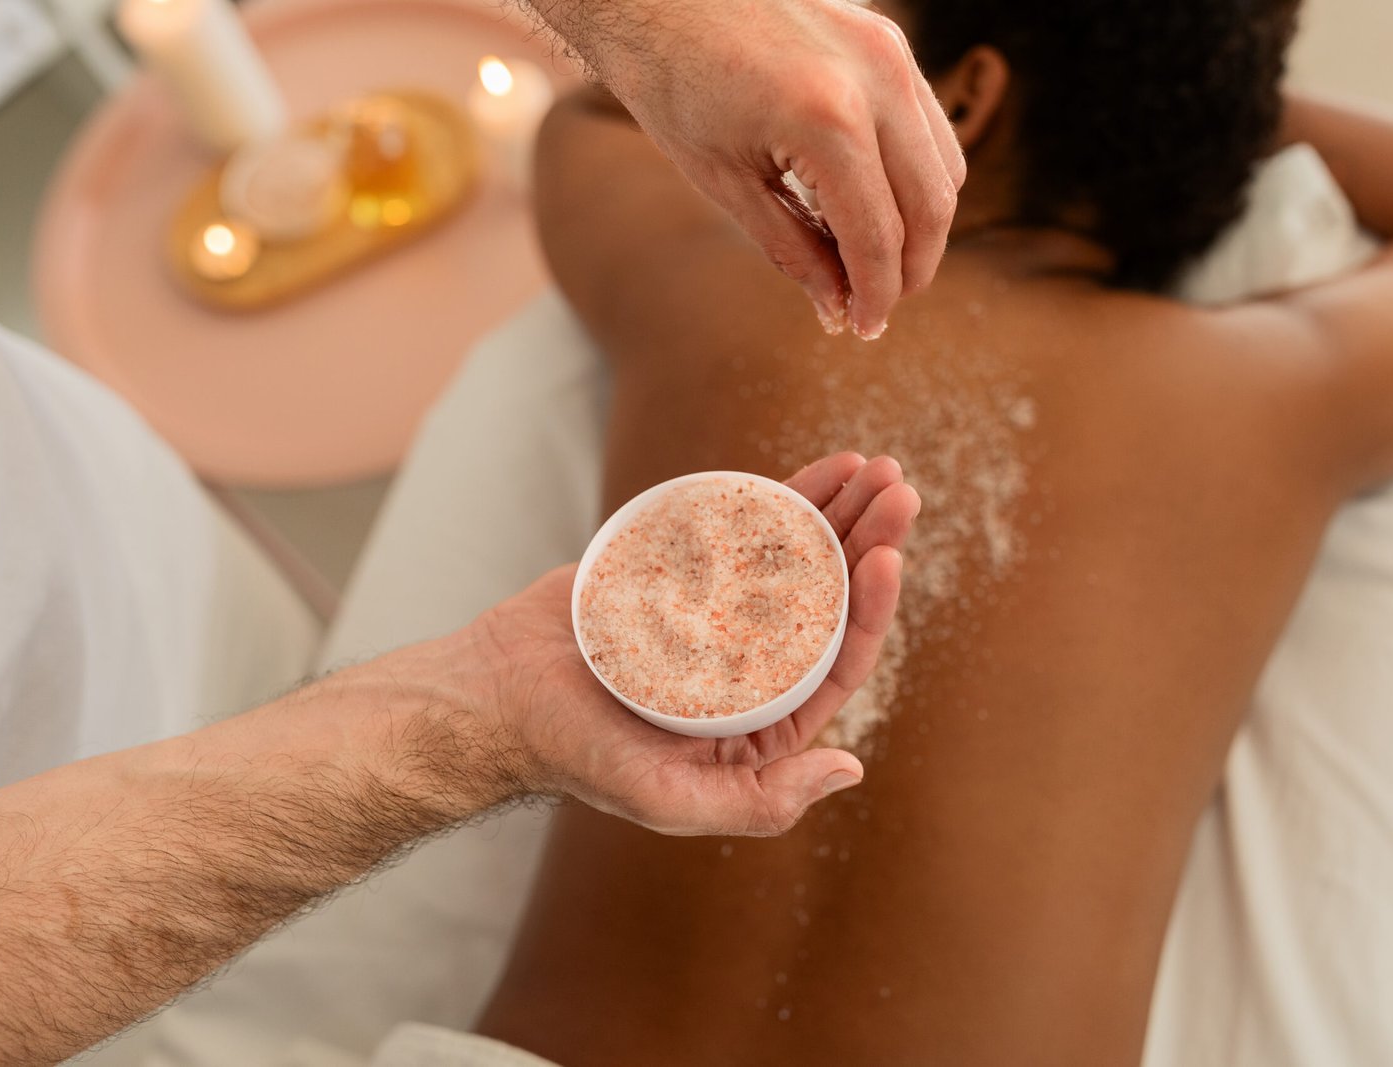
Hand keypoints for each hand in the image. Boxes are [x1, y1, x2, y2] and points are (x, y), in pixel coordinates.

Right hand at [481, 453, 918, 834]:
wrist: (496, 695)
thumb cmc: (576, 754)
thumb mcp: (669, 800)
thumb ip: (759, 802)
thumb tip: (852, 766)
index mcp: (765, 719)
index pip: (840, 658)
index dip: (872, 606)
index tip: (886, 555)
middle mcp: (755, 663)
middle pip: (832, 596)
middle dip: (870, 539)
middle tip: (897, 487)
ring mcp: (722, 611)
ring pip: (800, 556)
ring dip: (842, 510)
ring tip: (876, 466)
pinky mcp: (686, 569)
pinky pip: (747, 529)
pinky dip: (786, 496)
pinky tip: (826, 468)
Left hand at [536, 0, 964, 339]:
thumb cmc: (673, 84)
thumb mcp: (725, 183)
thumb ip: (794, 250)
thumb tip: (841, 309)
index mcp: (827, 121)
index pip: (879, 235)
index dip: (877, 295)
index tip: (865, 329)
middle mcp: (874, 81)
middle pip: (932, 205)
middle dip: (910, 269)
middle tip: (876, 305)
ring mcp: (889, 53)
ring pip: (944, 167)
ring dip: (919, 225)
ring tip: (870, 259)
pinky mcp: (888, 41)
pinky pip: (927, 126)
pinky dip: (913, 176)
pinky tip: (867, 202)